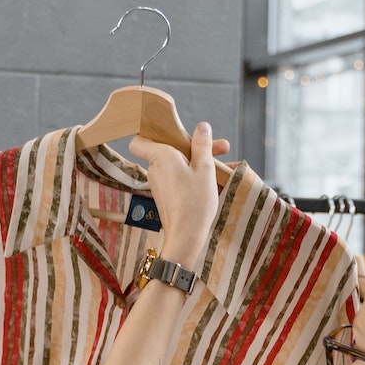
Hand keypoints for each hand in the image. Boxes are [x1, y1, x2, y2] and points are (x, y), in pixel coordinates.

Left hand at [129, 122, 228, 267]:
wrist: (186, 237)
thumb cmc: (194, 203)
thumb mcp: (205, 169)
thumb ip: (202, 145)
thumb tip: (202, 127)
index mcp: (160, 156)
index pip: (139, 141)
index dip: (150, 133)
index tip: (171, 131)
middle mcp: (155, 169)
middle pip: (170, 149)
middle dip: (195, 146)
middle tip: (222, 148)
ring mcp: (159, 184)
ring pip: (178, 164)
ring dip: (199, 162)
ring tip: (225, 166)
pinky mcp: (165, 196)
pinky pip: (179, 178)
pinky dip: (194, 176)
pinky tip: (217, 180)